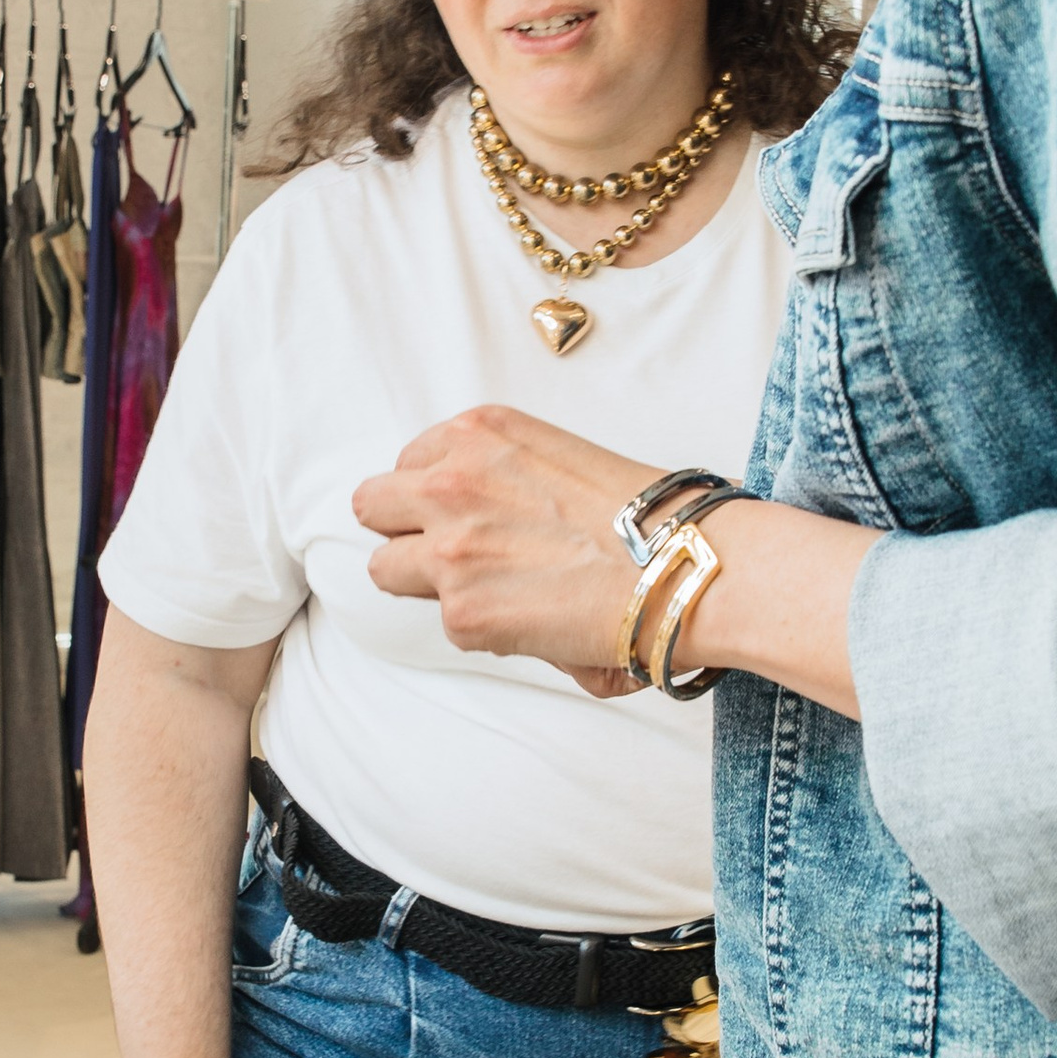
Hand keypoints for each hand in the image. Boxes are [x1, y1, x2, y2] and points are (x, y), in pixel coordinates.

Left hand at [352, 406, 658, 691]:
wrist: (683, 563)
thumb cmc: (644, 513)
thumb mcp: (555, 454)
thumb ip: (496, 472)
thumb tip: (476, 517)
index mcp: (477, 432)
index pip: (408, 463)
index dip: (434, 496)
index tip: (467, 514)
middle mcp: (451, 480)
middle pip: (373, 506)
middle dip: (405, 531)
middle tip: (453, 553)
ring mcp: (448, 548)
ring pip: (385, 569)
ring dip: (425, 582)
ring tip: (486, 590)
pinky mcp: (462, 611)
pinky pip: (444, 622)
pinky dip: (480, 626)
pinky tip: (529, 617)